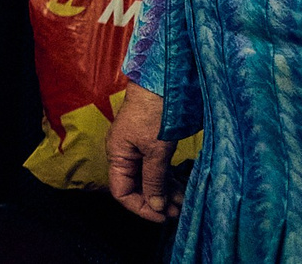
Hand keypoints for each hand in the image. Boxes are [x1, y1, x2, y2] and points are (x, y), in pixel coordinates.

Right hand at [106, 82, 180, 221]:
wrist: (162, 84)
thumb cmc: (154, 114)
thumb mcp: (155, 150)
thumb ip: (154, 180)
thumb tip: (155, 206)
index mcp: (117, 156)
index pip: (122, 192)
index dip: (140, 208)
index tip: (162, 216)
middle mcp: (125, 155)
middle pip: (137, 188)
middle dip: (156, 201)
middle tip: (178, 211)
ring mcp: (138, 149)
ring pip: (150, 179)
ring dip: (166, 192)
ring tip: (184, 201)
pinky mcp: (151, 145)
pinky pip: (157, 169)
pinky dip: (169, 180)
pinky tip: (182, 187)